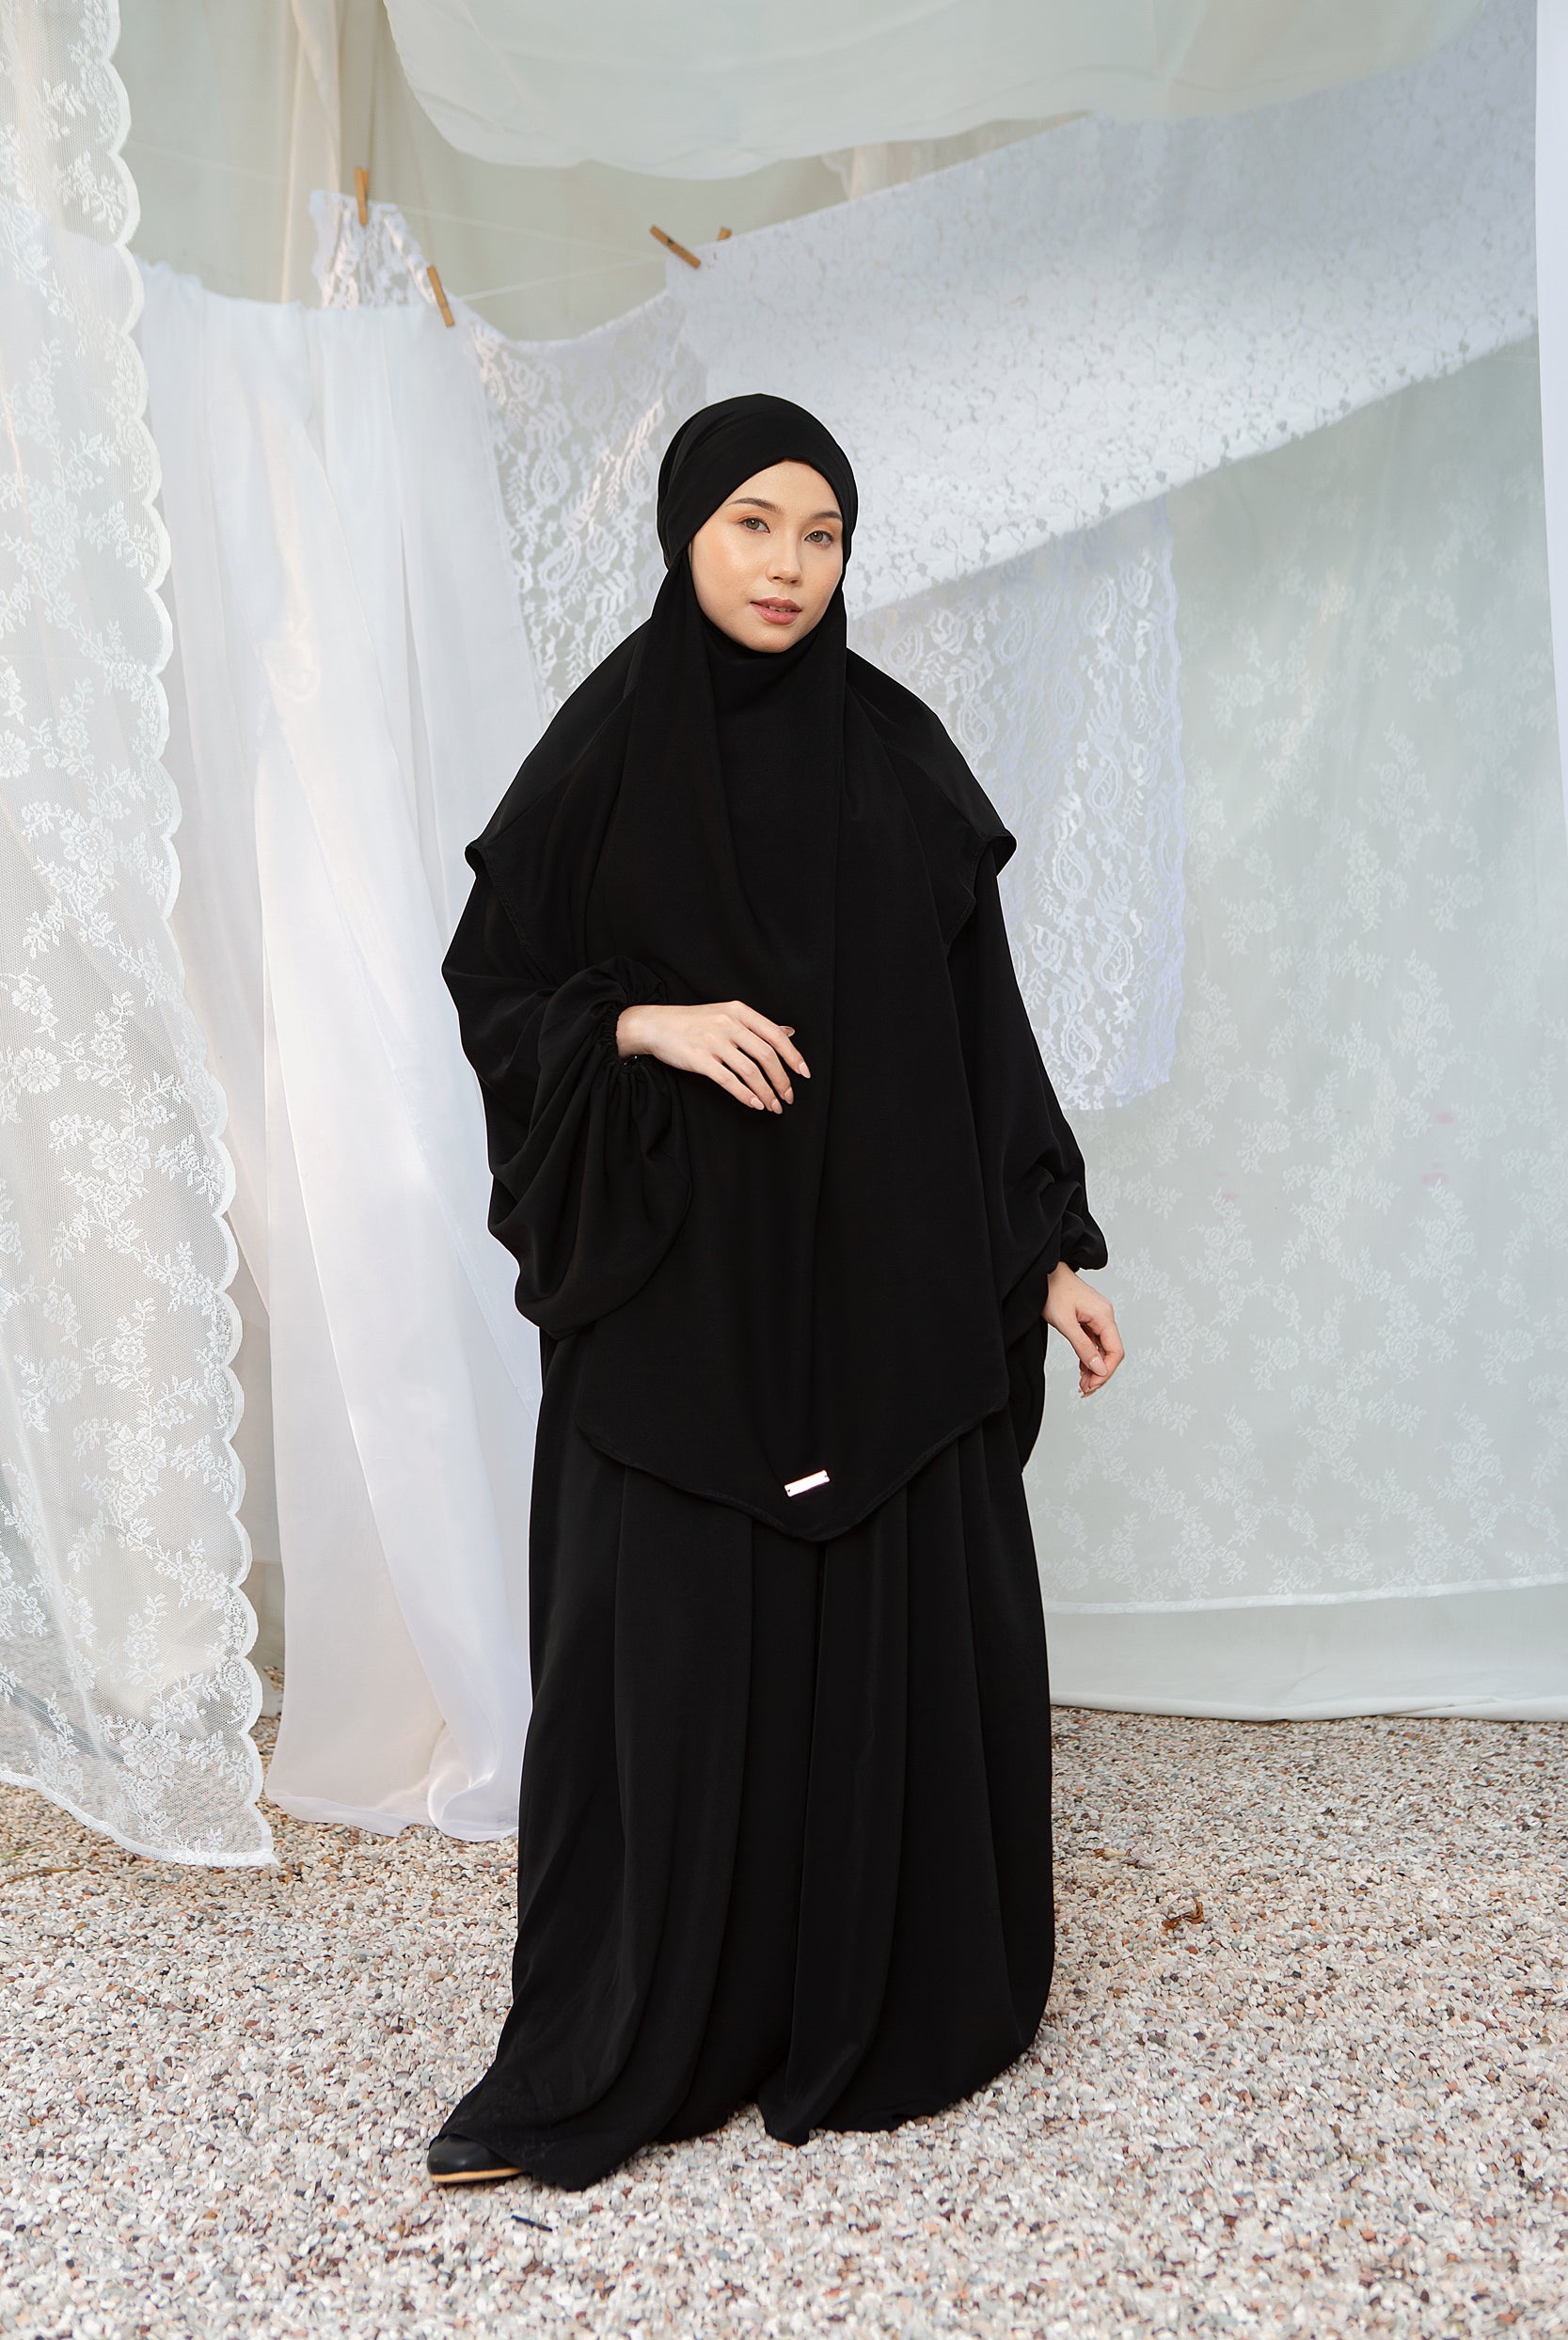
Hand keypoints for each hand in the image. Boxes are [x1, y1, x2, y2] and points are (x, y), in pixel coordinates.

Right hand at [616, 999, 809, 1112]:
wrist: (656, 1025)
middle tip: (788, 1097)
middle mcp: (729, 1024)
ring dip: (766, 1092)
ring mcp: (714, 1041)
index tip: (804, 1074)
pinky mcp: (700, 1059)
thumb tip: (789, 1032)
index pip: (775, 1035)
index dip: (793, 1056)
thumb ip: (757, 1025)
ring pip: (750, 1071)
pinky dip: (745, 1095)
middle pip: (766, 1055)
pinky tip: (754, 1104)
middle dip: (782, 1080)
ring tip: (773, 1105)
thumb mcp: (727, 1014)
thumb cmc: (693, 1022)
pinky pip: (729, 1081)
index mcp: (739, 1011)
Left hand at [1043, 1264, 1123, 1395]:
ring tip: (1082, 1384)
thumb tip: (1099, 1369)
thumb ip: (1083, 1347)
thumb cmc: (1052, 1291)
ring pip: (1102, 1349)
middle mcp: (1104, 1316)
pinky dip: (1088, 1357)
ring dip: (1093, 1367)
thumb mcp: (1065, 1323)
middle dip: (1100, 1373)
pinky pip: (1094, 1342)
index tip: (1092, 1385)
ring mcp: (1097, 1317)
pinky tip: (1082, 1370)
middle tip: (1085, 1390)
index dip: (1106, 1371)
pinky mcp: (1088, 1319)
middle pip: (1111, 1352)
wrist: (1043, 1272)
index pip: (1116, 1350)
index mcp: (1104, 1315)